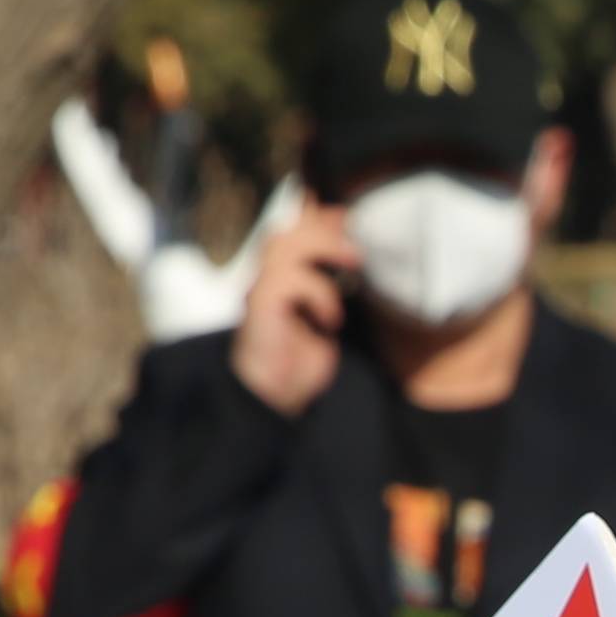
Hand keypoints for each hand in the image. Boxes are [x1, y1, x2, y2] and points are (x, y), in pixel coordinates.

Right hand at [228, 196, 354, 415]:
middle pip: (284, 231)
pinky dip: (318, 292)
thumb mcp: (324, 320)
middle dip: (322, 227)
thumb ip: (332, 289)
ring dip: (322, 246)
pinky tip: (330, 317)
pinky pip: (288, 280)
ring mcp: (260, 291)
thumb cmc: (296, 364)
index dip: (317, 218)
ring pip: (282, 244)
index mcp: (279, 281)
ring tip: (351, 262)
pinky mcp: (261, 306)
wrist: (271, 398)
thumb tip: (351, 259)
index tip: (347, 218)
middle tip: (355, 246)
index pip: (291, 234)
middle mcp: (265, 281)